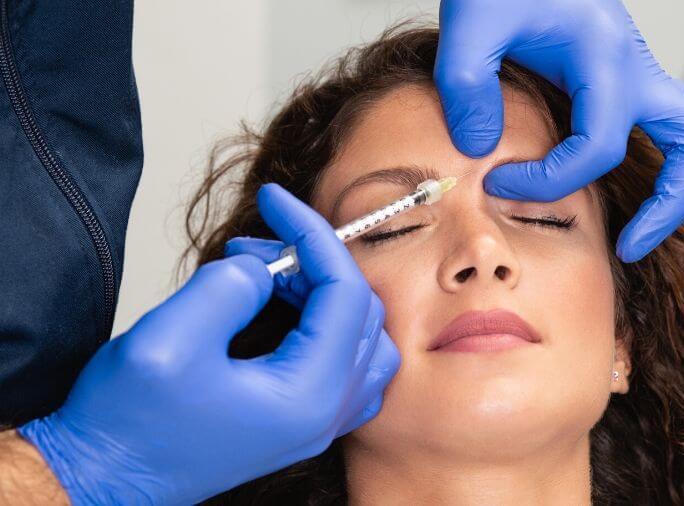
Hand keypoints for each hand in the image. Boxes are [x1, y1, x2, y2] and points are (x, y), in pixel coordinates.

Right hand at [18, 184, 400, 504]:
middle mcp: (325, 413)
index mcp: (309, 396)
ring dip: (318, 291)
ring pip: (357, 336)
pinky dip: (322, 323)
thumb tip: (264, 268)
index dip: (312, 234)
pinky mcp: (296, 420)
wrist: (102, 477)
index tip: (275, 200)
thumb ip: (229, 287)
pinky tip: (283, 308)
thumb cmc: (128, 425)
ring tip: (260, 275)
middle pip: (357, 311)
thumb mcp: (170, 339)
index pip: (345, 292)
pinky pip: (343, 364)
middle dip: (310, 262)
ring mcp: (316, 421)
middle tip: (252, 247)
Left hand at [435, 0, 683, 261]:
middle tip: (632, 250)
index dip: (550, 181)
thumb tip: (484, 150)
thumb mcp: (472, 23)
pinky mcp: (631, 78)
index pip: (597, 146)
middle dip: (670, 205)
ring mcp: (641, 72)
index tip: (499, 186)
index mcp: (605, 56)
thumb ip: (468, 84)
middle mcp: (636, 66)